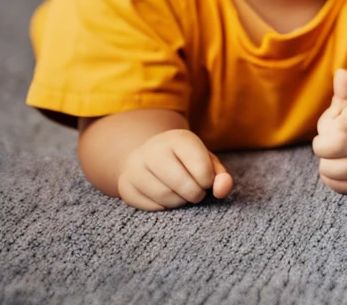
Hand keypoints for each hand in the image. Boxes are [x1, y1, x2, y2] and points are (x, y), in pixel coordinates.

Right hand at [116, 129, 232, 210]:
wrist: (150, 155)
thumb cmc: (186, 161)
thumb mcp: (207, 162)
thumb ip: (220, 176)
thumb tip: (222, 189)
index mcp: (178, 139)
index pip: (201, 167)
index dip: (208, 180)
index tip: (206, 180)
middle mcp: (153, 150)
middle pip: (181, 183)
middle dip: (195, 194)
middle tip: (197, 193)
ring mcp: (135, 167)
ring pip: (164, 196)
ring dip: (180, 202)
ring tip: (183, 195)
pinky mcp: (125, 185)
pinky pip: (149, 206)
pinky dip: (163, 207)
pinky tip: (166, 197)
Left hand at [312, 69, 346, 194]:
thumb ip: (346, 90)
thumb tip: (341, 74)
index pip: (337, 125)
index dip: (329, 126)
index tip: (338, 124)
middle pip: (333, 148)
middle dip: (322, 147)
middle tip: (327, 143)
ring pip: (335, 170)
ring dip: (326, 164)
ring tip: (333, 157)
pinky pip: (341, 186)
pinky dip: (331, 179)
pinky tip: (338, 168)